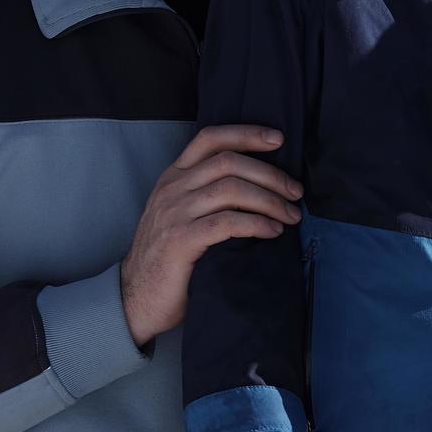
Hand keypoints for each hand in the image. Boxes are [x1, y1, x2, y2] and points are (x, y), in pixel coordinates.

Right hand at [120, 124, 301, 346]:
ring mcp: (174, 213)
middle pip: (229, 162)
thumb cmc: (168, 259)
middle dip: (270, 174)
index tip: (278, 140)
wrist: (135, 298)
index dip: (246, 134)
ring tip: (290, 215)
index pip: (210, 139)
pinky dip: (256, 223)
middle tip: (295, 192)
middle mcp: (172, 189)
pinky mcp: (180, 241)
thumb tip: (260, 187)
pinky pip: (227, 222)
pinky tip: (272, 231)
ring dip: (269, 200)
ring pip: (231, 189)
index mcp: (173, 177)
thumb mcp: (182, 216)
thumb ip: (208, 195)